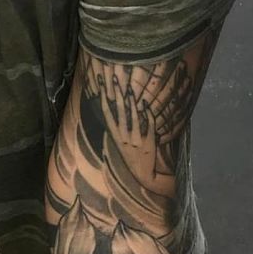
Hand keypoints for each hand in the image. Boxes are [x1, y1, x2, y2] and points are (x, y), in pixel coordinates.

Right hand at [93, 70, 174, 198]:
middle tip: (116, 79)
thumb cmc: (131, 155)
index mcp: (116, 137)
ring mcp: (137, 141)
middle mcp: (125, 138)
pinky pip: (149, 125)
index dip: (105, 99)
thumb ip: (117, 128)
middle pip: (120, 113)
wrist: (144, 174)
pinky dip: (148, 114)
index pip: (107, 114)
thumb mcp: (120, 143)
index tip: (103, 84)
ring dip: (132, 103)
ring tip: (130, 90)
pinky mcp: (149, 142)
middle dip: (118, 95)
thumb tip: (113, 108)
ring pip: (134, 118)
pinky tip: (146, 105)